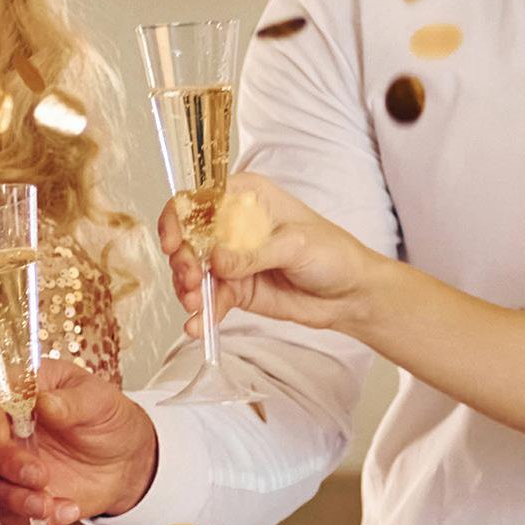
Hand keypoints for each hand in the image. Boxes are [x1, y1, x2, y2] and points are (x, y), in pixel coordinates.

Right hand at [0, 359, 154, 524]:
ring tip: (47, 505)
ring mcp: (6, 462)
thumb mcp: (99, 401)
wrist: (124, 460)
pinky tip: (65, 511)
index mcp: (18, 390)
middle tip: (39, 475)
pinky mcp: (16, 493)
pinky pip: (9, 511)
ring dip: (16, 498)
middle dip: (7, 463)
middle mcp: (3, 426)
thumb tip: (43, 401)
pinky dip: (33, 516)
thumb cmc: (106, 418)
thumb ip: (72, 401)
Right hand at [164, 173, 389, 335]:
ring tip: (196, 305)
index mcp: (247, 197)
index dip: (180, 218)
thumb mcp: (297, 245)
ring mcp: (230, 259)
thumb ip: (255, 253)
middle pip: (189, 237)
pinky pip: (208, 300)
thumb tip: (218, 261)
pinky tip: (197, 326)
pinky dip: (200, 313)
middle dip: (183, 260)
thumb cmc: (332, 254)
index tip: (175, 243)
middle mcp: (232, 225)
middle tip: (190, 280)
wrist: (349, 295)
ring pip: (192, 270)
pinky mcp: (233, 289)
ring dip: (187, 289)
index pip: (201, 199)